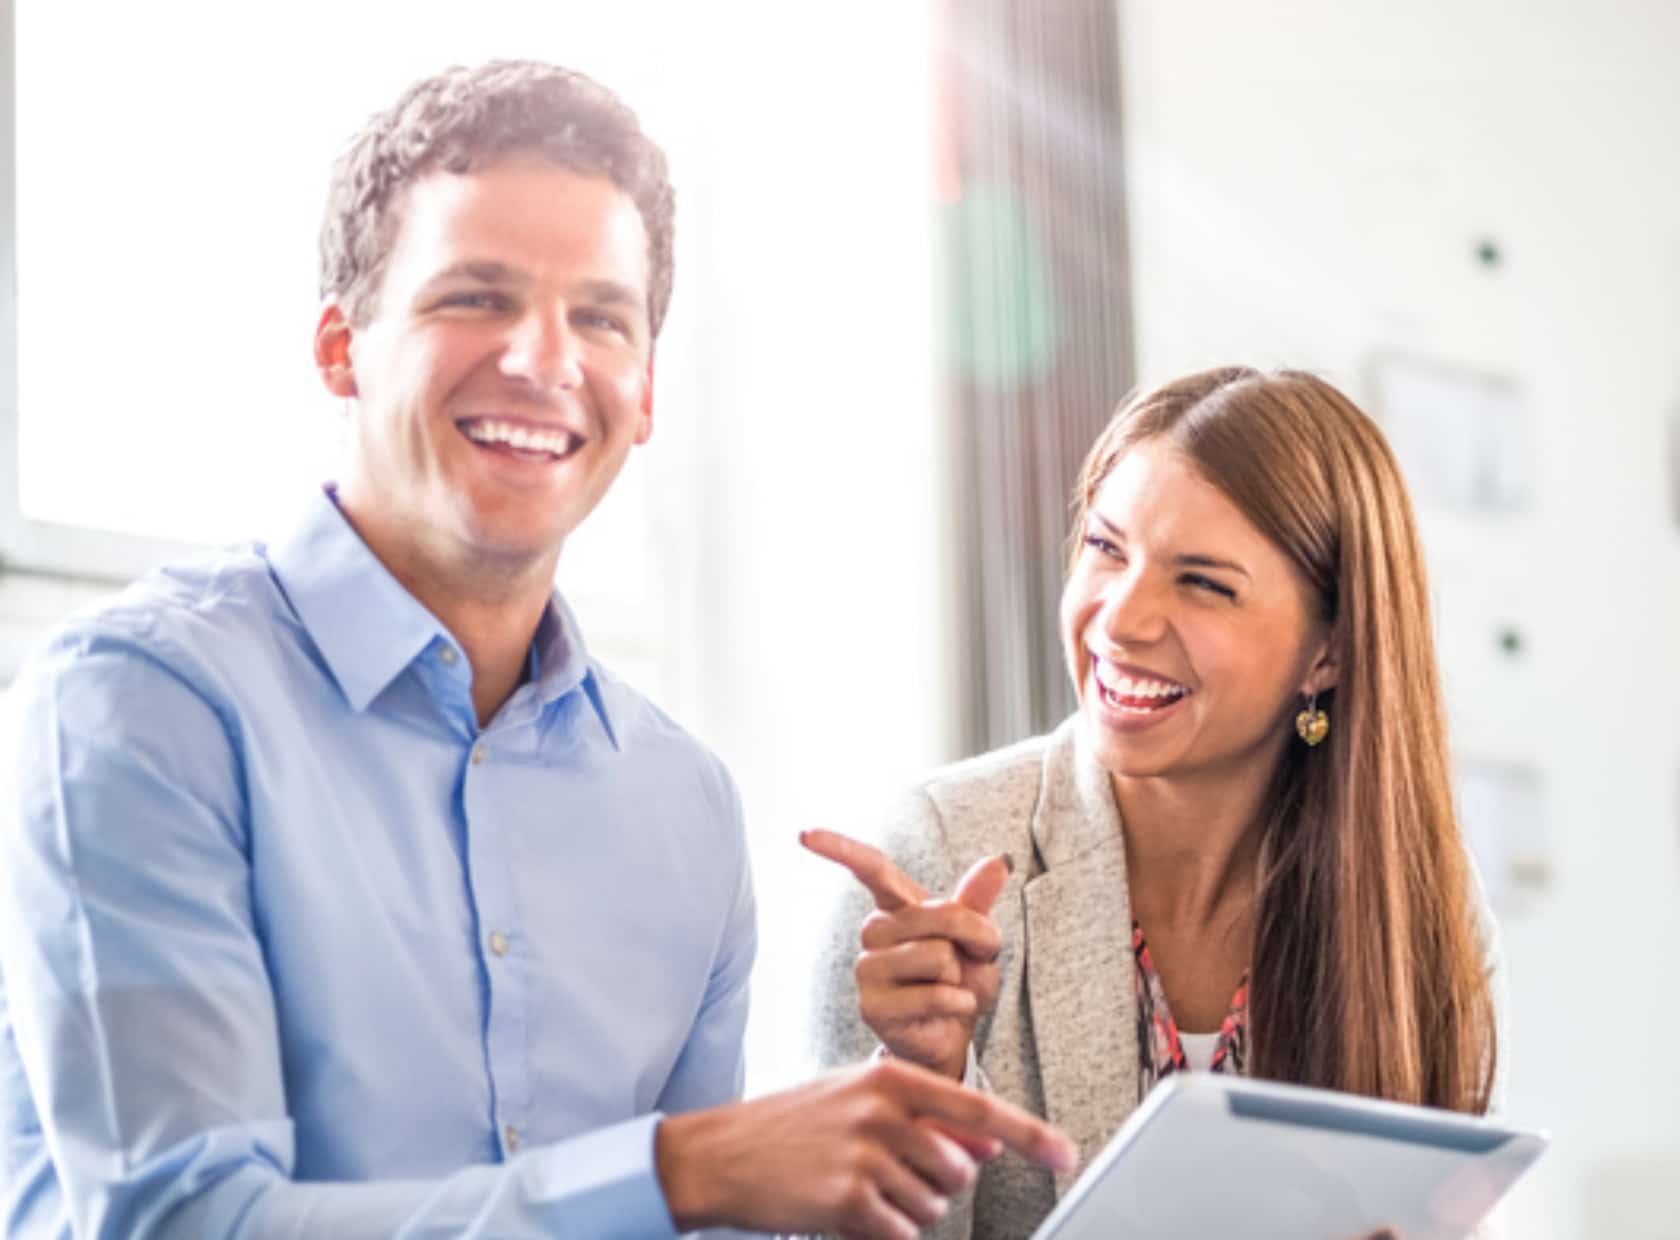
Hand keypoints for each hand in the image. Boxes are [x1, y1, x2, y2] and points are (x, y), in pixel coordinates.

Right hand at [655, 1057, 1076, 1239]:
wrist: (720, 1155)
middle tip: (885, 1174)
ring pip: (933, 1205)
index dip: (1028, 1133)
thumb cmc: (793, 1126)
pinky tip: (848, 1211)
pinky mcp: (849, 1201)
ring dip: (907, 1210)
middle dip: (935, 1183)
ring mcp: (866, 1156)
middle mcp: (883, 1111)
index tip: (1066, 1154)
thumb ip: (925, 1119)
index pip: (977, 1106)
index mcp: (889, 1077)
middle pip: (958, 1169)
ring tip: (859, 1187)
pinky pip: (902, 1233)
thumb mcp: (859, 1103)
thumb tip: (985, 1143)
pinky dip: (884, 1232)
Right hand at [803, 828, 1009, 1079]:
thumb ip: (979, 901)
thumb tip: (997, 862)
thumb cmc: (961, 977)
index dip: (838, 847)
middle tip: (968, 963)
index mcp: (896, 905)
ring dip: (961, 977)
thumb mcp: (977, 936)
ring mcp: (867, 968)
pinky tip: (950, 1009)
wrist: (952, 1033)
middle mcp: (874, 931)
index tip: (804, 834)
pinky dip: (958, 1003)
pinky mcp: (872, 1006)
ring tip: (949, 988)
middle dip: (975, 939)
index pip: (870, 867)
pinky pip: (933, 995)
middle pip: (941, 916)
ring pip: (938, 956)